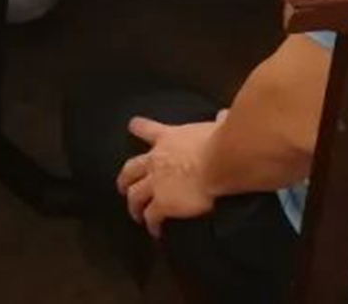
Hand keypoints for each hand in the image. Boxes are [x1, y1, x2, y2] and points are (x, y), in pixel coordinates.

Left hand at [116, 116, 221, 236]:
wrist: (220, 162)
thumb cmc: (220, 142)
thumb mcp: (217, 126)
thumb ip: (218, 121)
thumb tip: (224, 115)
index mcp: (169, 137)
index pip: (147, 129)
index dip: (138, 127)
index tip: (132, 126)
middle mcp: (156, 159)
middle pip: (130, 169)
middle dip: (125, 178)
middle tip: (123, 185)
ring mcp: (156, 183)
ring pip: (134, 195)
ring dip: (133, 205)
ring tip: (135, 213)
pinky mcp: (163, 203)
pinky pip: (151, 217)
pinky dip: (151, 225)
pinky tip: (155, 231)